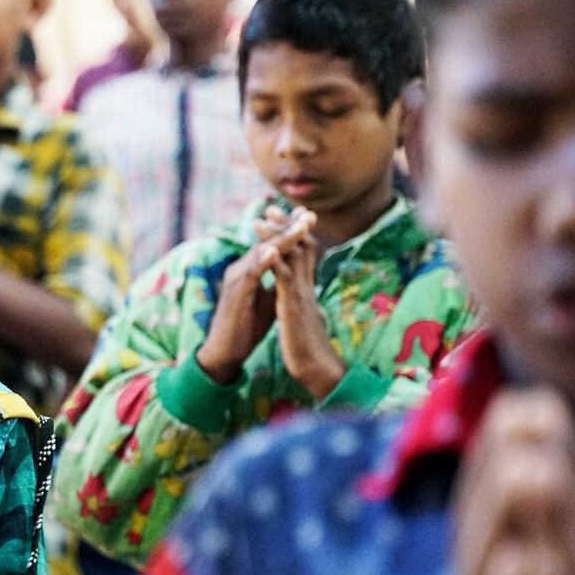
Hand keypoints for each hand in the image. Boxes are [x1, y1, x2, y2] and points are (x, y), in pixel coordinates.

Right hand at [194, 208, 313, 384]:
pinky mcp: (234, 294)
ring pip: (260, 253)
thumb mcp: (269, 300)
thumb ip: (279, 283)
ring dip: (281, 238)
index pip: (272, 244)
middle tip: (308, 212)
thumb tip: (299, 272)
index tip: (309, 217)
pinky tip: (274, 251)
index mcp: (250, 270)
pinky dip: (262, 261)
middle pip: (267, 241)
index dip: (290, 230)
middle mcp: (241, 269)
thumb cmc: (246, 326)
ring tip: (299, 226)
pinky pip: (250, 274)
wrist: (226, 352)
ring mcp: (236, 280)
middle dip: (289, 227)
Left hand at [269, 208, 345, 399]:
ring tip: (258, 220)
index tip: (279, 217)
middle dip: (285, 225)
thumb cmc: (307, 344)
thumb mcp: (301, 314)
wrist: (316, 368)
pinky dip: (274, 262)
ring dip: (275, 237)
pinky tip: (263, 250)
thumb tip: (295, 288)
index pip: (301, 253)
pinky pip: (284, 279)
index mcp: (304, 288)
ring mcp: (300, 295)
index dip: (291, 233)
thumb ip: (298, 297)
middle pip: (299, 247)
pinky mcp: (293, 307)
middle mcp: (305, 286)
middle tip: (271, 206)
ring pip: (291, 258)